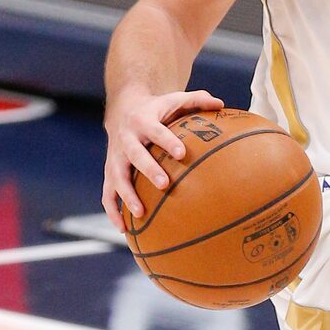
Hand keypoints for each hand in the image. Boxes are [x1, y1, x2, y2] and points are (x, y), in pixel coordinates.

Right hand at [102, 87, 222, 229]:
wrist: (124, 111)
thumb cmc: (158, 110)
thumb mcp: (175, 100)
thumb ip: (197, 100)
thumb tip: (221, 104)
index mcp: (143, 121)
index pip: (157, 131)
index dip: (168, 141)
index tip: (182, 153)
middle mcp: (126, 139)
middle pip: (135, 155)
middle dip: (149, 169)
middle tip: (164, 184)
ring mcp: (115, 157)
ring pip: (117, 178)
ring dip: (127, 195)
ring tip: (141, 213)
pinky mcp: (110, 172)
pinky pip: (108, 194)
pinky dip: (113, 211)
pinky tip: (124, 229)